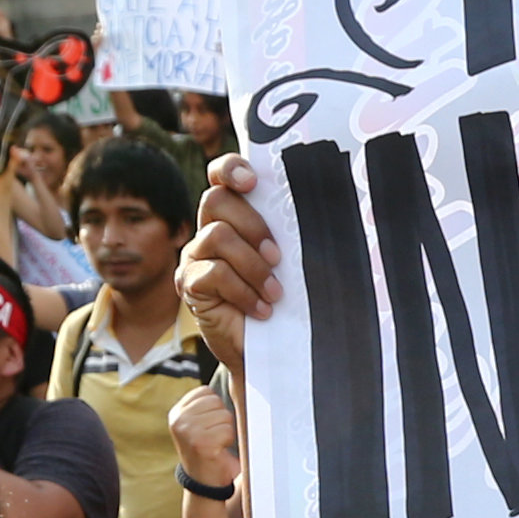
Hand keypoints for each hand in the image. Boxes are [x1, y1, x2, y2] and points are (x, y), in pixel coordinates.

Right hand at [168, 382, 240, 487]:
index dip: (214, 408)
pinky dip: (228, 442)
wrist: (204, 483)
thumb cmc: (207, 450)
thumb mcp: (197, 423)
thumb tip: (228, 371)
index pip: (206, 392)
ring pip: (224, 416)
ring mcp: (189, 431)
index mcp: (176, 413)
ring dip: (226, 431)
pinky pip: (228, 431)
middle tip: (213, 437)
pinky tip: (218, 451)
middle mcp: (179, 420)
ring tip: (215, 444)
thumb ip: (203, 404)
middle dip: (221, 419)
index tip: (208, 426)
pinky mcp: (202, 443)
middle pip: (217, 402)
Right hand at [180, 153, 282, 374]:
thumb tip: (328, 209)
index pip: (221, 176)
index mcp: (235, 216)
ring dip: (252, 265)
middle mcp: (209, 229)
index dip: (231, 169)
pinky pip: (212, 272)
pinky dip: (243, 291)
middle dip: (253, 225)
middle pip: (216, 200)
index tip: (253, 182)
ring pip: (217, 236)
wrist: (269, 349)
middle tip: (278, 257)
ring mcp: (195, 256)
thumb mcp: (293, 262)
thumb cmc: (286, 299)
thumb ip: (292, 233)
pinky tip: (261, 310)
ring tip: (274, 292)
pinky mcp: (190, 284)